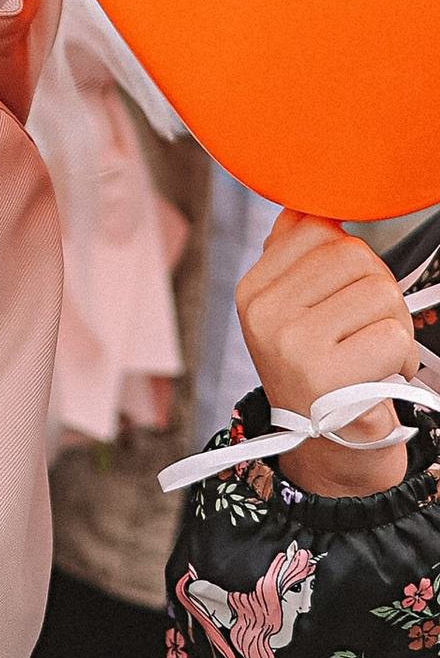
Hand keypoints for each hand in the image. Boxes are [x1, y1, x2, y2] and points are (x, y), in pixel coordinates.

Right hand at [238, 210, 424, 496]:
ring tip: (377, 356)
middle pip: (354, 254)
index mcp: (252, 289)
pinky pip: (393, 336)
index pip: (318, 227)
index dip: (352, 259)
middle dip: (379, 292)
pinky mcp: (326, 377)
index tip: (344, 299)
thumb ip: (295, 257)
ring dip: (396, 327)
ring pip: (380, 292)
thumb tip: (308, 203)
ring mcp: (291, 344)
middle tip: (368, 331)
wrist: (329, 454)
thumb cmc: (323, 376)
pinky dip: (403, 358)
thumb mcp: (294, 313)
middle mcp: (263, 313)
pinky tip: (383, 377)